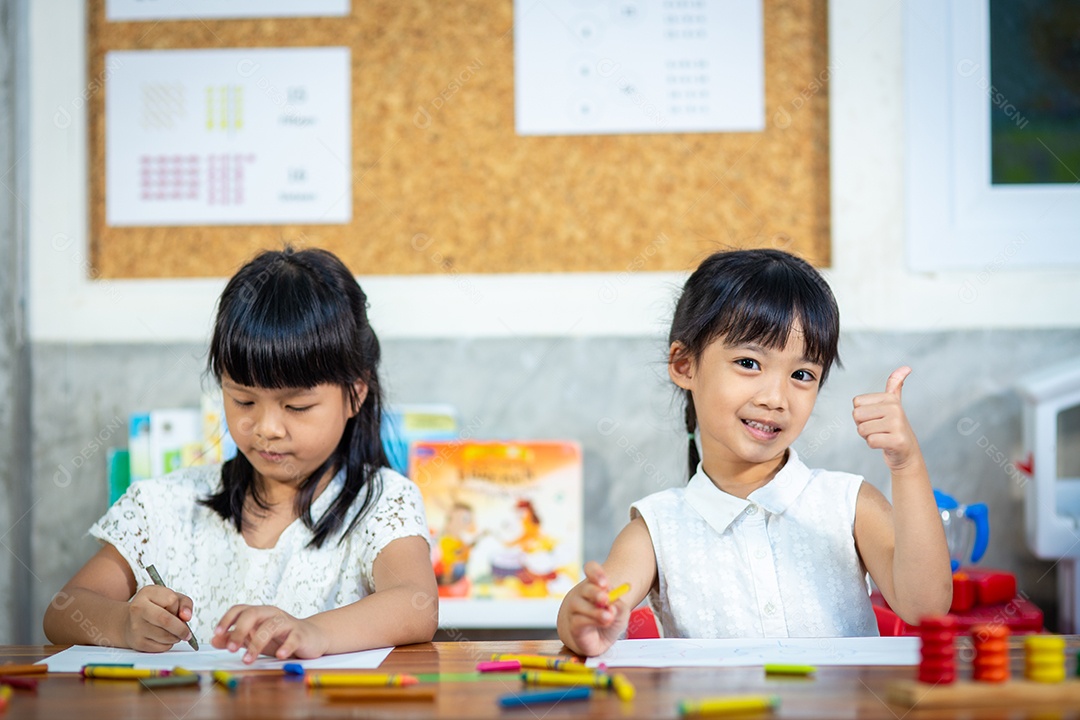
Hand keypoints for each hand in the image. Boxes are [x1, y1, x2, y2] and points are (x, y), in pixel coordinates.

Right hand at [124, 585, 194, 651]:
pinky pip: (160, 647)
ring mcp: (136, 626)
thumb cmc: (155, 608)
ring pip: (165, 636)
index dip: (178, 608)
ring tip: (174, 633)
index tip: (177, 612)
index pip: (171, 600)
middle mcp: (138, 608)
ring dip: (175, 637)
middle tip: (186, 632)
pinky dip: (168, 645)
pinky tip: (164, 639)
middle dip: (181, 628)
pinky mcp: (137, 642)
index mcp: (147, 593)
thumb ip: (185, 603)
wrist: (130, 621)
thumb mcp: (171, 598)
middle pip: (166, 620)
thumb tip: (186, 616)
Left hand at [212, 605, 329, 662]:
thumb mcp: (255, 637)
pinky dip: (285, 646)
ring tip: (248, 659)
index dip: (227, 619)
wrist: (312, 637)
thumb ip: (235, 638)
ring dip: (257, 643)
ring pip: (271, 626)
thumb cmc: (281, 637)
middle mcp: (272, 614)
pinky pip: (293, 638)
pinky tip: (279, 655)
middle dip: (239, 630)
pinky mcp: (300, 634)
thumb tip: (214, 639)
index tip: (217, 633)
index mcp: (260, 613)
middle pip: (253, 613)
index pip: (240, 609)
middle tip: (230, 648)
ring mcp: (287, 623)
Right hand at [560, 561, 630, 656]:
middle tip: (605, 598)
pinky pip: (578, 621)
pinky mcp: (573, 625)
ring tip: (608, 617)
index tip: (605, 583)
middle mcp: (582, 594)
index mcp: (594, 584)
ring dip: (595, 611)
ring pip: (579, 605)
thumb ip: (620, 608)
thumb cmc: (608, 620)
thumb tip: (611, 607)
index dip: (596, 572)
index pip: (591, 569)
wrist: (597, 640)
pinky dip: (591, 622)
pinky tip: (603, 623)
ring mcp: (574, 609)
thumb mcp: (621, 612)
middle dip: (595, 592)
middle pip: (585, 588)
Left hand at [852, 366, 921, 471]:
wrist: (907, 453)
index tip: (877, 419)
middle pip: (857, 416)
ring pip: (862, 429)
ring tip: (883, 436)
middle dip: (863, 425)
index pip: (856, 403)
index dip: (862, 414)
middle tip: (878, 429)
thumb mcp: (894, 404)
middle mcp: (895, 408)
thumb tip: (906, 367)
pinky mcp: (897, 440)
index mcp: (889, 398)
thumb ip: (895, 385)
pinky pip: (871, 441)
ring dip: (868, 436)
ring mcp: (897, 424)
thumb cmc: (894, 428)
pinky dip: (874, 445)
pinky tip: (885, 444)